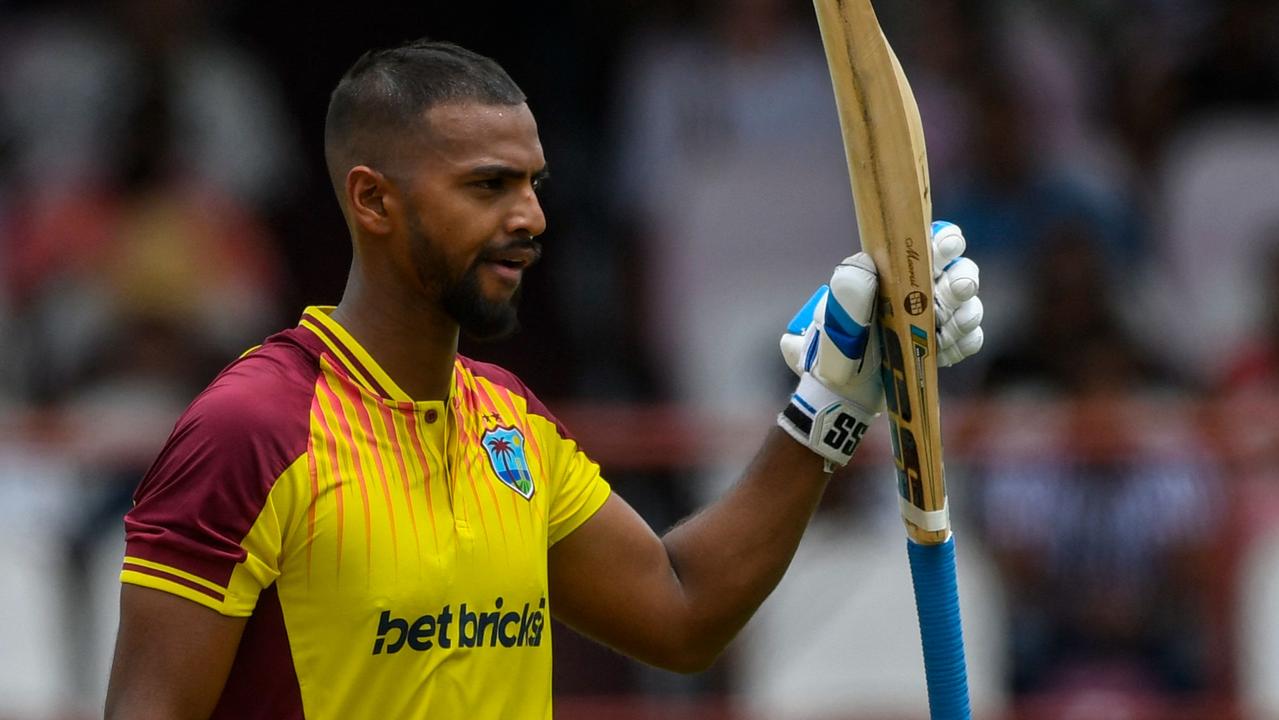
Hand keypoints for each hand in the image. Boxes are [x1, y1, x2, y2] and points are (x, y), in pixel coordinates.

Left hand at [777, 221, 983, 467]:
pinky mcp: (943, 346)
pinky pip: (970, 338)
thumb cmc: (833, 351)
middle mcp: (920, 290)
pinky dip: (965, 342)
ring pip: (969, 304)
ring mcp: (935, 319)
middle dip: (963, 278)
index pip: (927, 244)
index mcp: (893, 273)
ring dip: (967, 313)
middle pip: (959, 270)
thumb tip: (865, 262)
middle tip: (957, 290)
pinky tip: (946, 350)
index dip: (944, 239)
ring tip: (952, 326)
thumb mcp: (833, 322)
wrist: (841, 395)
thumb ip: (848, 293)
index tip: (946, 248)